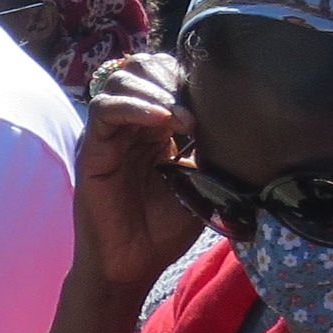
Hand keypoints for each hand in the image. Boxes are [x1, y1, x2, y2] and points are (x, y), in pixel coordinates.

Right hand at [74, 52, 206, 295]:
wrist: (132, 265)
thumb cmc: (163, 230)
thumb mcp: (199, 183)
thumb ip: (209, 152)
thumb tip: (240, 124)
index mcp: (154, 129)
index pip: (162, 75)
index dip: (185, 76)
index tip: (213, 97)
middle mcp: (128, 125)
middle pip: (139, 67)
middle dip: (169, 75)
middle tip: (195, 104)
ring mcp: (108, 135)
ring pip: (120, 81)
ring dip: (155, 90)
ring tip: (181, 117)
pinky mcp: (92, 150)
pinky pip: (105, 110)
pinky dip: (134, 107)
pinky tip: (163, 121)